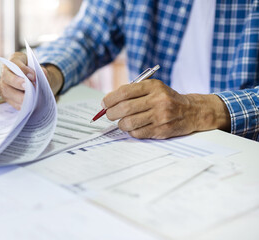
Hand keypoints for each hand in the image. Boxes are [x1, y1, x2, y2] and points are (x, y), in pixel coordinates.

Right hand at [0, 52, 63, 109]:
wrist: (29, 78)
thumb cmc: (32, 71)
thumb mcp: (37, 67)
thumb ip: (40, 70)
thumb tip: (43, 76)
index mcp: (14, 60)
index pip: (15, 63)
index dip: (24, 70)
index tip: (34, 76)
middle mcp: (5, 72)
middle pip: (6, 77)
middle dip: (17, 83)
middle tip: (28, 87)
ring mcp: (4, 84)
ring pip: (6, 90)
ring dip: (18, 96)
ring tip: (29, 99)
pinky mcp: (6, 95)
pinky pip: (9, 100)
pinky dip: (19, 104)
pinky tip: (27, 105)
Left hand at [102, 79, 230, 138]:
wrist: (191, 111)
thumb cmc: (166, 99)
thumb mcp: (153, 88)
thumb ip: (133, 92)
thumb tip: (108, 101)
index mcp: (153, 86)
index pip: (124, 92)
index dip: (110, 99)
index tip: (104, 103)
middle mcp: (157, 100)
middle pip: (124, 108)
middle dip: (111, 113)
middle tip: (109, 114)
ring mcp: (160, 116)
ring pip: (128, 123)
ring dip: (120, 124)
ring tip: (122, 121)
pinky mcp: (161, 130)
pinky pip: (137, 133)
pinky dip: (131, 131)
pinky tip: (134, 127)